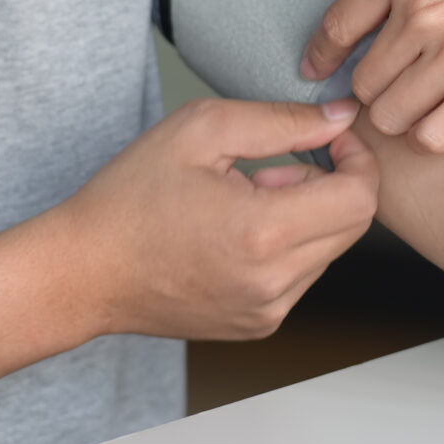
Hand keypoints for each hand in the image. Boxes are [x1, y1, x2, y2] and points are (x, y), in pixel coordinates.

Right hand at [51, 98, 379, 340]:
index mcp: (264, 232)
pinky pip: (302, 277)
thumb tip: (341, 118)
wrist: (82, 271)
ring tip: (245, 202)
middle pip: (353, 226)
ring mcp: (268, 310)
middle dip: (329, 186)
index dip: (357, 160)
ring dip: (307, 218)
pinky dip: (286, 249)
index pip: (361, 197)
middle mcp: (274, 282)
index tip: (332, 141)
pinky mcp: (259, 325)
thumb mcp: (201, 131)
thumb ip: (283, 121)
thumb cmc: (129, 198)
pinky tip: (238, 235)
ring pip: (329, 251)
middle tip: (273, 170)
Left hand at [301, 0, 443, 153]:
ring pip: (391, 116)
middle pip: (364, 83)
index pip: (335, 27)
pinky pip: (432, 137)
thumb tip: (368, 29)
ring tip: (434, 103)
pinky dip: (436, 135)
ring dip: (407, 116)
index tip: (320, 72)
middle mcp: (419, 11)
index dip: (324, 57)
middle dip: (379, 89)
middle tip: (405, 87)